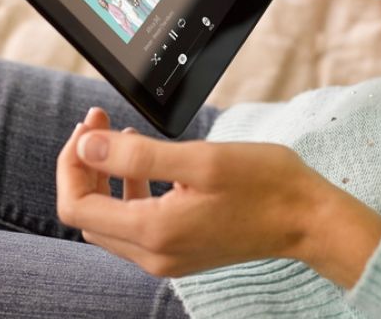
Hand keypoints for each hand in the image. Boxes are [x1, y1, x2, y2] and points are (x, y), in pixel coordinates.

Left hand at [56, 108, 380, 287]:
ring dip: (105, 176)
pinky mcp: (182, 251)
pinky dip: (130, 190)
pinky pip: (136, 224)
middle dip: (85, 165)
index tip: (87, 127)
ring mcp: (168, 257)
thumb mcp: (201, 159)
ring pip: (109, 220)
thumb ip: (138, 155)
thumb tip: (87, 146)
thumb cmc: (266, 186)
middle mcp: (154, 255)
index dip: (71, 162)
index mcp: (154, 232)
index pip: (77, 205)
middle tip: (97, 123)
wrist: (309, 219)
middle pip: (88, 214)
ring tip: (118, 135)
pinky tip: (147, 161)